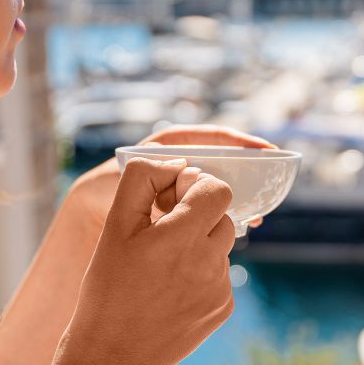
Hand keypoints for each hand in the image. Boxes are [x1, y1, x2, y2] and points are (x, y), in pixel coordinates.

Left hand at [65, 124, 274, 232]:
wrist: (92, 210)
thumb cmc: (108, 188)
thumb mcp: (132, 175)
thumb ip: (155, 170)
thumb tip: (189, 173)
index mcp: (173, 145)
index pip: (215, 137)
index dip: (242, 142)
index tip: (266, 150)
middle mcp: (184, 161)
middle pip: (225, 161)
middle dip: (249, 170)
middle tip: (271, 180)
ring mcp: (187, 184)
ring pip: (221, 186)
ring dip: (241, 196)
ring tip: (256, 214)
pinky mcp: (187, 206)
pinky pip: (212, 206)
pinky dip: (226, 214)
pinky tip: (239, 227)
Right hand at [70, 157, 236, 364]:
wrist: (112, 356)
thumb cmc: (108, 288)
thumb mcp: (114, 226)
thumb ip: (142, 180)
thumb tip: (176, 163)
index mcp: (183, 236)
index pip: (217, 189)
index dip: (193, 187)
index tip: (167, 202)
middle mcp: (210, 261)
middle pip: (222, 215)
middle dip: (196, 215)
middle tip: (162, 231)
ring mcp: (221, 287)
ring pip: (221, 245)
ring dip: (197, 245)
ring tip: (160, 267)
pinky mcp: (223, 308)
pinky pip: (220, 275)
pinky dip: (199, 274)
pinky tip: (168, 291)